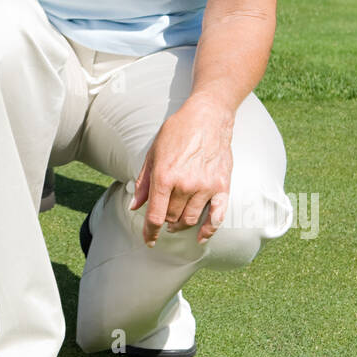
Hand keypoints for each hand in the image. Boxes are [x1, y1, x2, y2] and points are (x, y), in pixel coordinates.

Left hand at [130, 95, 232, 246]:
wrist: (208, 117)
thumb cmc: (178, 131)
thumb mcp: (153, 153)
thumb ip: (143, 182)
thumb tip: (134, 205)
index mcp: (164, 176)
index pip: (155, 215)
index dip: (150, 232)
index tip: (148, 240)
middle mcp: (185, 185)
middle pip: (171, 218)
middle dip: (164, 221)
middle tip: (163, 218)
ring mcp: (205, 187)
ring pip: (190, 219)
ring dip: (180, 225)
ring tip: (176, 223)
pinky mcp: (222, 186)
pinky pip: (217, 216)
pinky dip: (208, 230)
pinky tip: (201, 237)